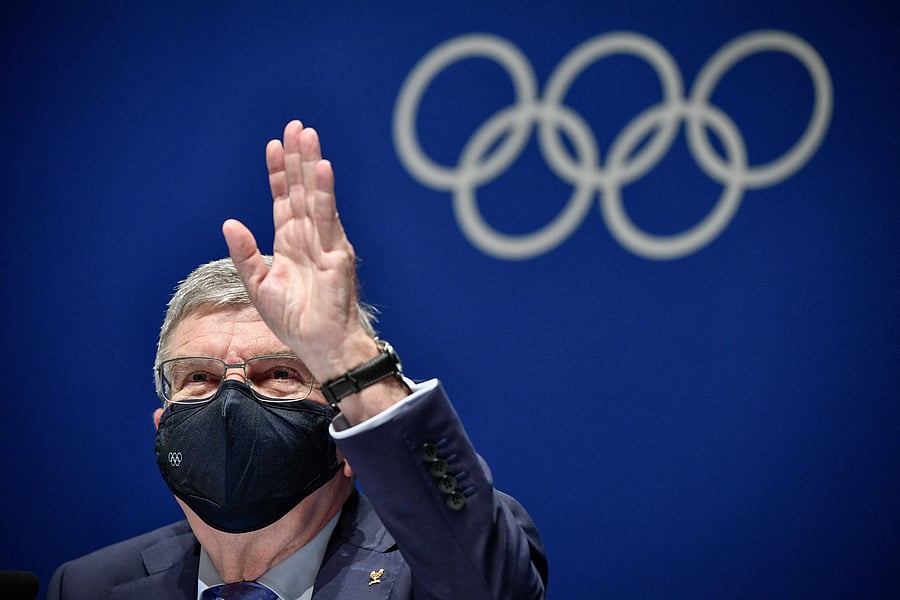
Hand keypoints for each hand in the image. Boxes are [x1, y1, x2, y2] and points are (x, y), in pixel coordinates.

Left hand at [222, 120, 376, 379]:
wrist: (319, 345)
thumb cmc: (293, 320)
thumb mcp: (257, 285)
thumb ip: (244, 253)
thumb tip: (229, 222)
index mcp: (289, 242)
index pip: (284, 199)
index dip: (279, 173)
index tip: (274, 145)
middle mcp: (308, 236)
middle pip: (301, 188)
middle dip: (297, 158)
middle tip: (295, 126)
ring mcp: (325, 241)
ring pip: (315, 195)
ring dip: (311, 164)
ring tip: (307, 135)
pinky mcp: (337, 252)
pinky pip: (328, 217)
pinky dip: (324, 192)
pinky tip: (322, 168)